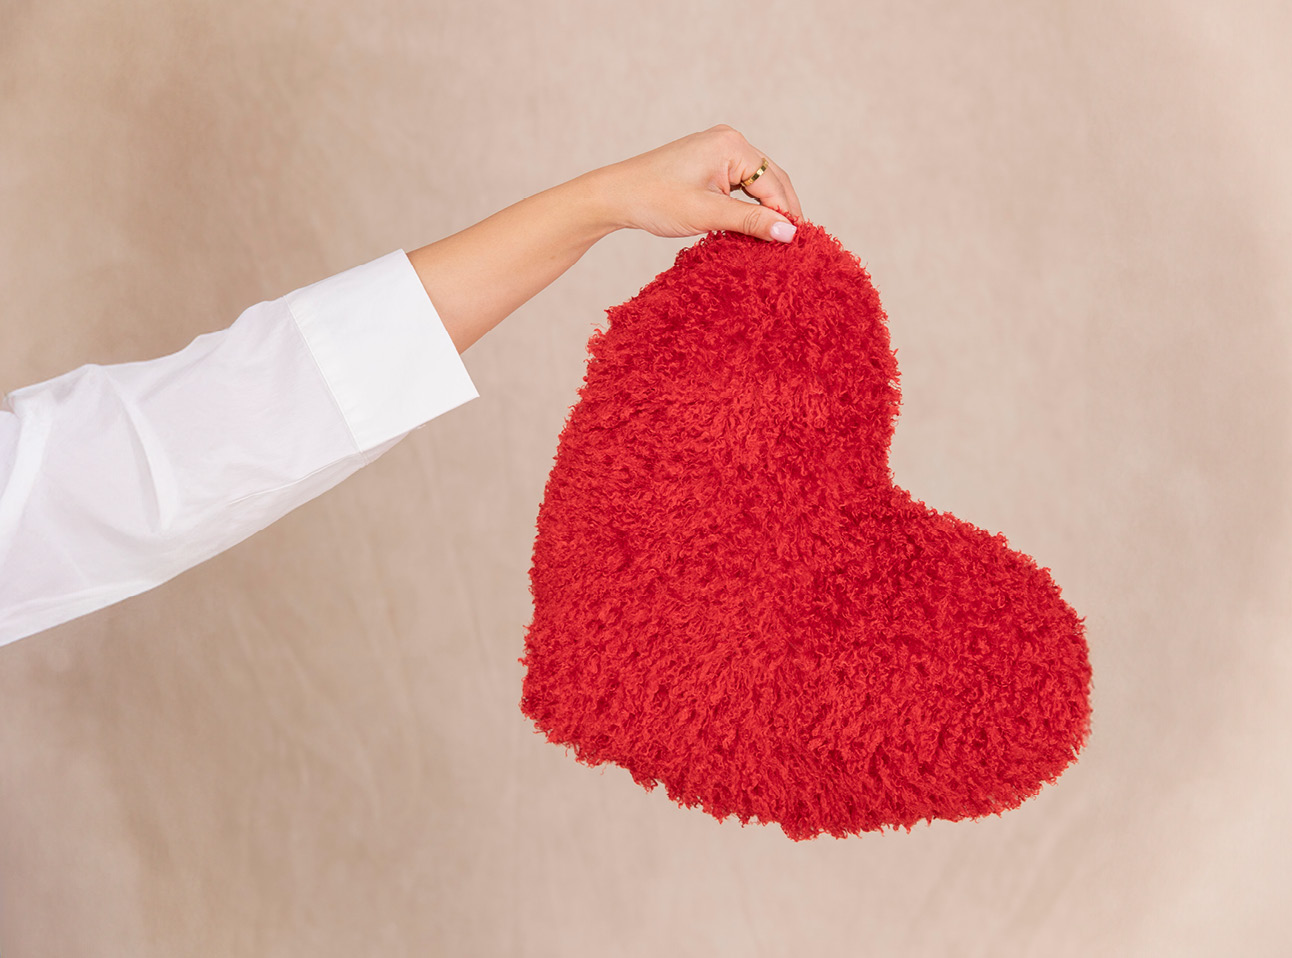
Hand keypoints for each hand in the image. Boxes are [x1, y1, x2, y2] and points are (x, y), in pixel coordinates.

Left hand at [591, 124, 802, 242]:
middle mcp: (729, 140)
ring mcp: (718, 149)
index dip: (787, 215)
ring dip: (766, 209)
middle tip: (794, 245)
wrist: (616, 195)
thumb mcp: (708, 214)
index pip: (773, 184)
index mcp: (732, 145)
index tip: (798, 244)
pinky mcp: (708, 162)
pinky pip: (740, 184)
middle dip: (782, 211)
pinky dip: (748, 205)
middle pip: (770, 180)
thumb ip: (751, 222)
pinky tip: (753, 227)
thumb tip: (789, 233)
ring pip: (756, 183)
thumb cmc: (655, 199)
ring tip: (776, 239)